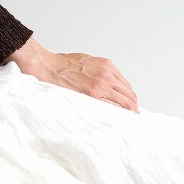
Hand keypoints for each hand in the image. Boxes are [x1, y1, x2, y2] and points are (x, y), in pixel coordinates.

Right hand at [5, 36, 138, 113]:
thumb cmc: (64, 65)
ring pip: (125, 102)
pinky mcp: (93, 95)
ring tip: (129, 122)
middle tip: (134, 118)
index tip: (131, 107)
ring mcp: (101, 86)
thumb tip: (109, 86)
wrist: (49, 67)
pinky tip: (119, 120)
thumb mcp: (89, 61)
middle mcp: (107, 75)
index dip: (131, 98)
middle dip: (134, 108)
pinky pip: (112, 107)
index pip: (126, 86)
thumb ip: (102, 72)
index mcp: (107, 66)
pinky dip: (118, 114)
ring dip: (129, 113)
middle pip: (129, 95)